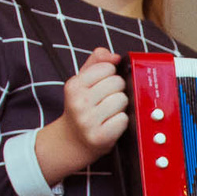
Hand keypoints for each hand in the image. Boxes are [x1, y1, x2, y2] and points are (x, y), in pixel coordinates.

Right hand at [37, 47, 128, 178]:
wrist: (73, 139)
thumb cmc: (82, 107)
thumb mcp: (82, 81)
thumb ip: (97, 62)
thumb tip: (115, 56)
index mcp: (74, 86)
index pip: (107, 68)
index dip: (110, 75)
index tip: (103, 85)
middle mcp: (79, 103)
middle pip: (117, 83)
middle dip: (117, 90)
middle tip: (106, 100)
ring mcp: (88, 121)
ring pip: (122, 100)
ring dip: (120, 106)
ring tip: (108, 112)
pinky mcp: (100, 136)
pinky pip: (124, 119)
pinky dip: (121, 121)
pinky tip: (110, 123)